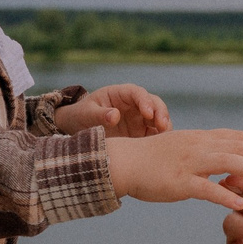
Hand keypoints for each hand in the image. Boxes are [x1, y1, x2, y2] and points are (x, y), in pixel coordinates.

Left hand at [56, 83, 170, 136]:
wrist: (78, 128)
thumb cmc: (81, 115)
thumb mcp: (86, 113)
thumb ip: (100, 114)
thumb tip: (115, 116)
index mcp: (121, 94)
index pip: (137, 93)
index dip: (145, 101)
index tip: (148, 113)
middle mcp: (134, 105)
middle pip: (154, 104)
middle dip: (161, 113)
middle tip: (163, 126)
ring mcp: (140, 119)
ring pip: (159, 119)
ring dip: (164, 128)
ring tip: (164, 140)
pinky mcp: (142, 133)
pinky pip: (154, 135)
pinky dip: (160, 141)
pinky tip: (160, 150)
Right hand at [108, 129, 242, 210]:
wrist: (122, 162)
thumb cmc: (150, 158)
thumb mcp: (179, 147)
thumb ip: (200, 150)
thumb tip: (219, 154)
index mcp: (198, 138)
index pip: (234, 136)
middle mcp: (197, 146)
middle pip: (237, 147)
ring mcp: (188, 164)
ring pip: (227, 163)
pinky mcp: (179, 183)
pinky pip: (206, 189)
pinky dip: (225, 195)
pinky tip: (241, 204)